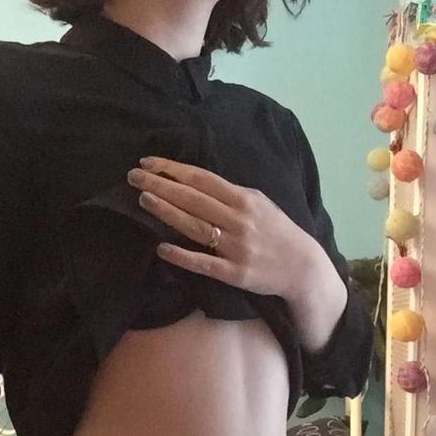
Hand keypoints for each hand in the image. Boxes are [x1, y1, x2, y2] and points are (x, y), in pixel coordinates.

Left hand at [127, 156, 319, 299]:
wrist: (302, 267)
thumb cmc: (277, 232)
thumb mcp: (260, 204)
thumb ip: (231, 194)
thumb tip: (197, 183)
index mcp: (244, 199)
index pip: (202, 179)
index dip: (172, 169)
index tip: (148, 163)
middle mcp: (238, 220)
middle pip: (193, 199)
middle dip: (161, 185)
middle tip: (133, 177)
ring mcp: (236, 247)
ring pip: (195, 227)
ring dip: (167, 212)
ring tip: (143, 200)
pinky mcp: (234, 272)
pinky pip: (204, 263)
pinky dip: (182, 256)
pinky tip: (162, 248)